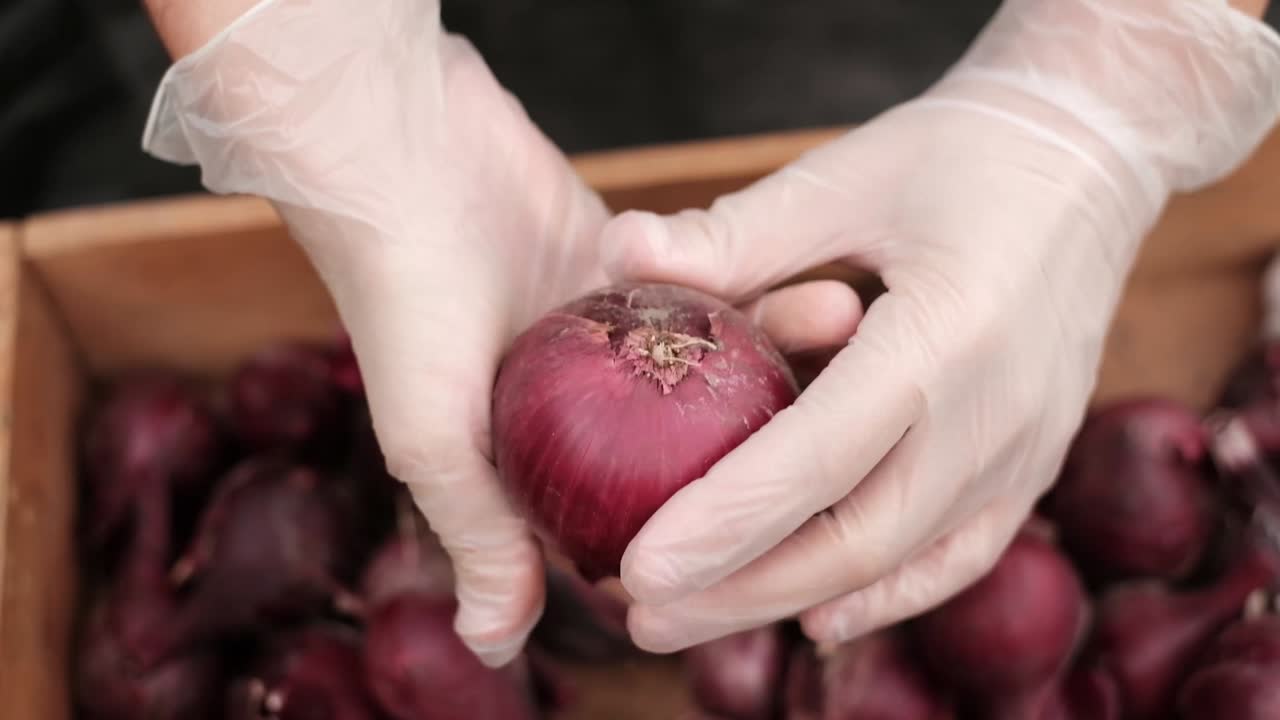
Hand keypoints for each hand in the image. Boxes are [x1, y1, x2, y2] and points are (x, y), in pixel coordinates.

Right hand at [141, 0, 862, 665]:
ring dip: (772, 364)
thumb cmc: (404, 304)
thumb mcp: (431, 437)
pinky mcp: (634, 270)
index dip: (692, 546)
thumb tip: (492, 645)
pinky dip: (753, 297)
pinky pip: (707, 294)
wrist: (405, 157)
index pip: (619, 529)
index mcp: (524, 461)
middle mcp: (573, 410)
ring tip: (848, 350)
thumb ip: (475, 533)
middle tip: (839, 454)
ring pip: (705, 369)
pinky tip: (817, 296)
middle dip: (754, 456)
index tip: (770, 545)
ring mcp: (609, 339)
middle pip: (679, 453)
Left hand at [601, 0, 1279, 651]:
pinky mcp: (1032, 464)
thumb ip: (732, 234)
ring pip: (896, 561)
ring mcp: (1024, 449)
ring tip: (691, 619)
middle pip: (855, 539)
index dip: (725, 522)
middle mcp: (995, 412)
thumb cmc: (956, 157)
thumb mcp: (841, 177)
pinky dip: (882, 595)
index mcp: (947, 332)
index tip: (637, 569)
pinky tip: (814, 616)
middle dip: (738, 591)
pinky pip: (955, 556)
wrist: (1085, 161)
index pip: (818, 458)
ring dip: (788, 598)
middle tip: (638, 614)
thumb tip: (616, 258)